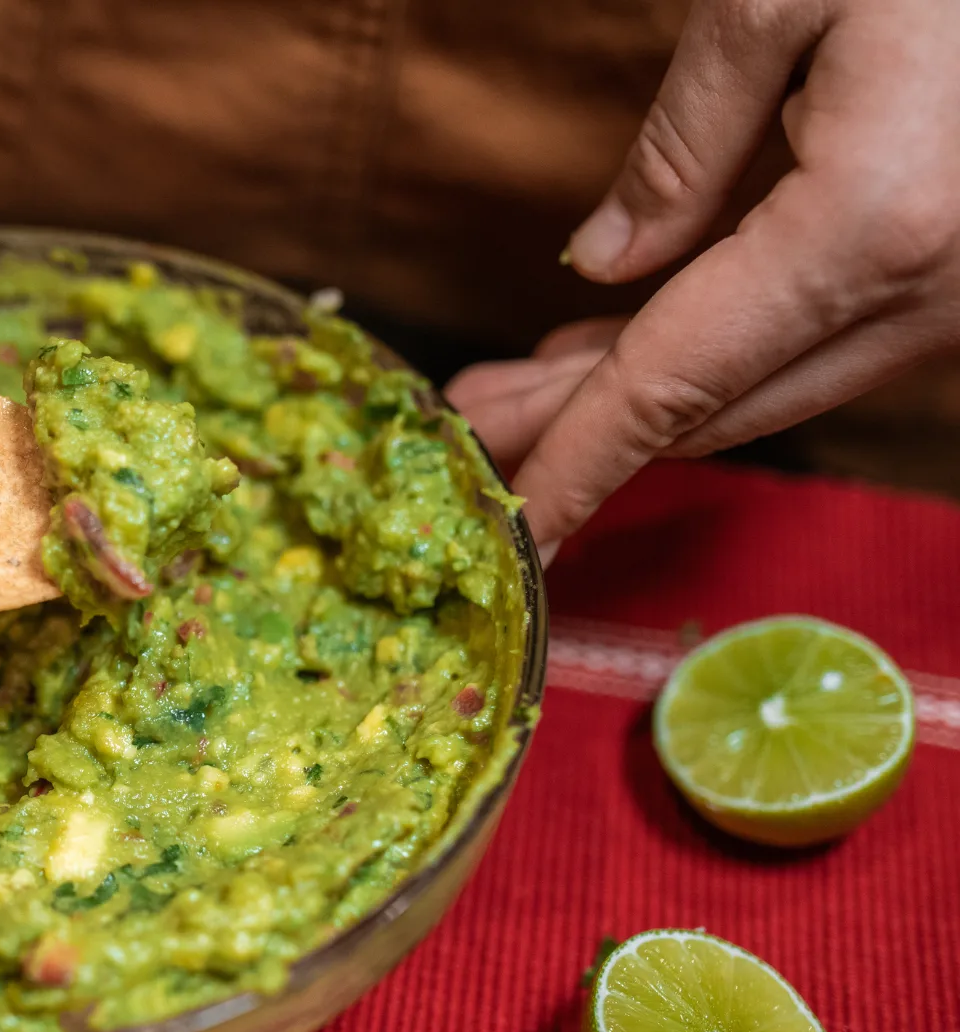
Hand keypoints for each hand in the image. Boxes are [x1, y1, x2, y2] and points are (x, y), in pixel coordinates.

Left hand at [447, 0, 959, 560]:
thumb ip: (684, 145)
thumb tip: (602, 262)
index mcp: (870, 227)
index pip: (676, 385)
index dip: (578, 462)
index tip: (513, 533)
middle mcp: (927, 290)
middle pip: (715, 402)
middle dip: (581, 429)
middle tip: (473, 429)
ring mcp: (958, 293)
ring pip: (769, 383)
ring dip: (642, 396)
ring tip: (524, 390)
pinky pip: (820, 342)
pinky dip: (717, 354)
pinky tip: (630, 343)